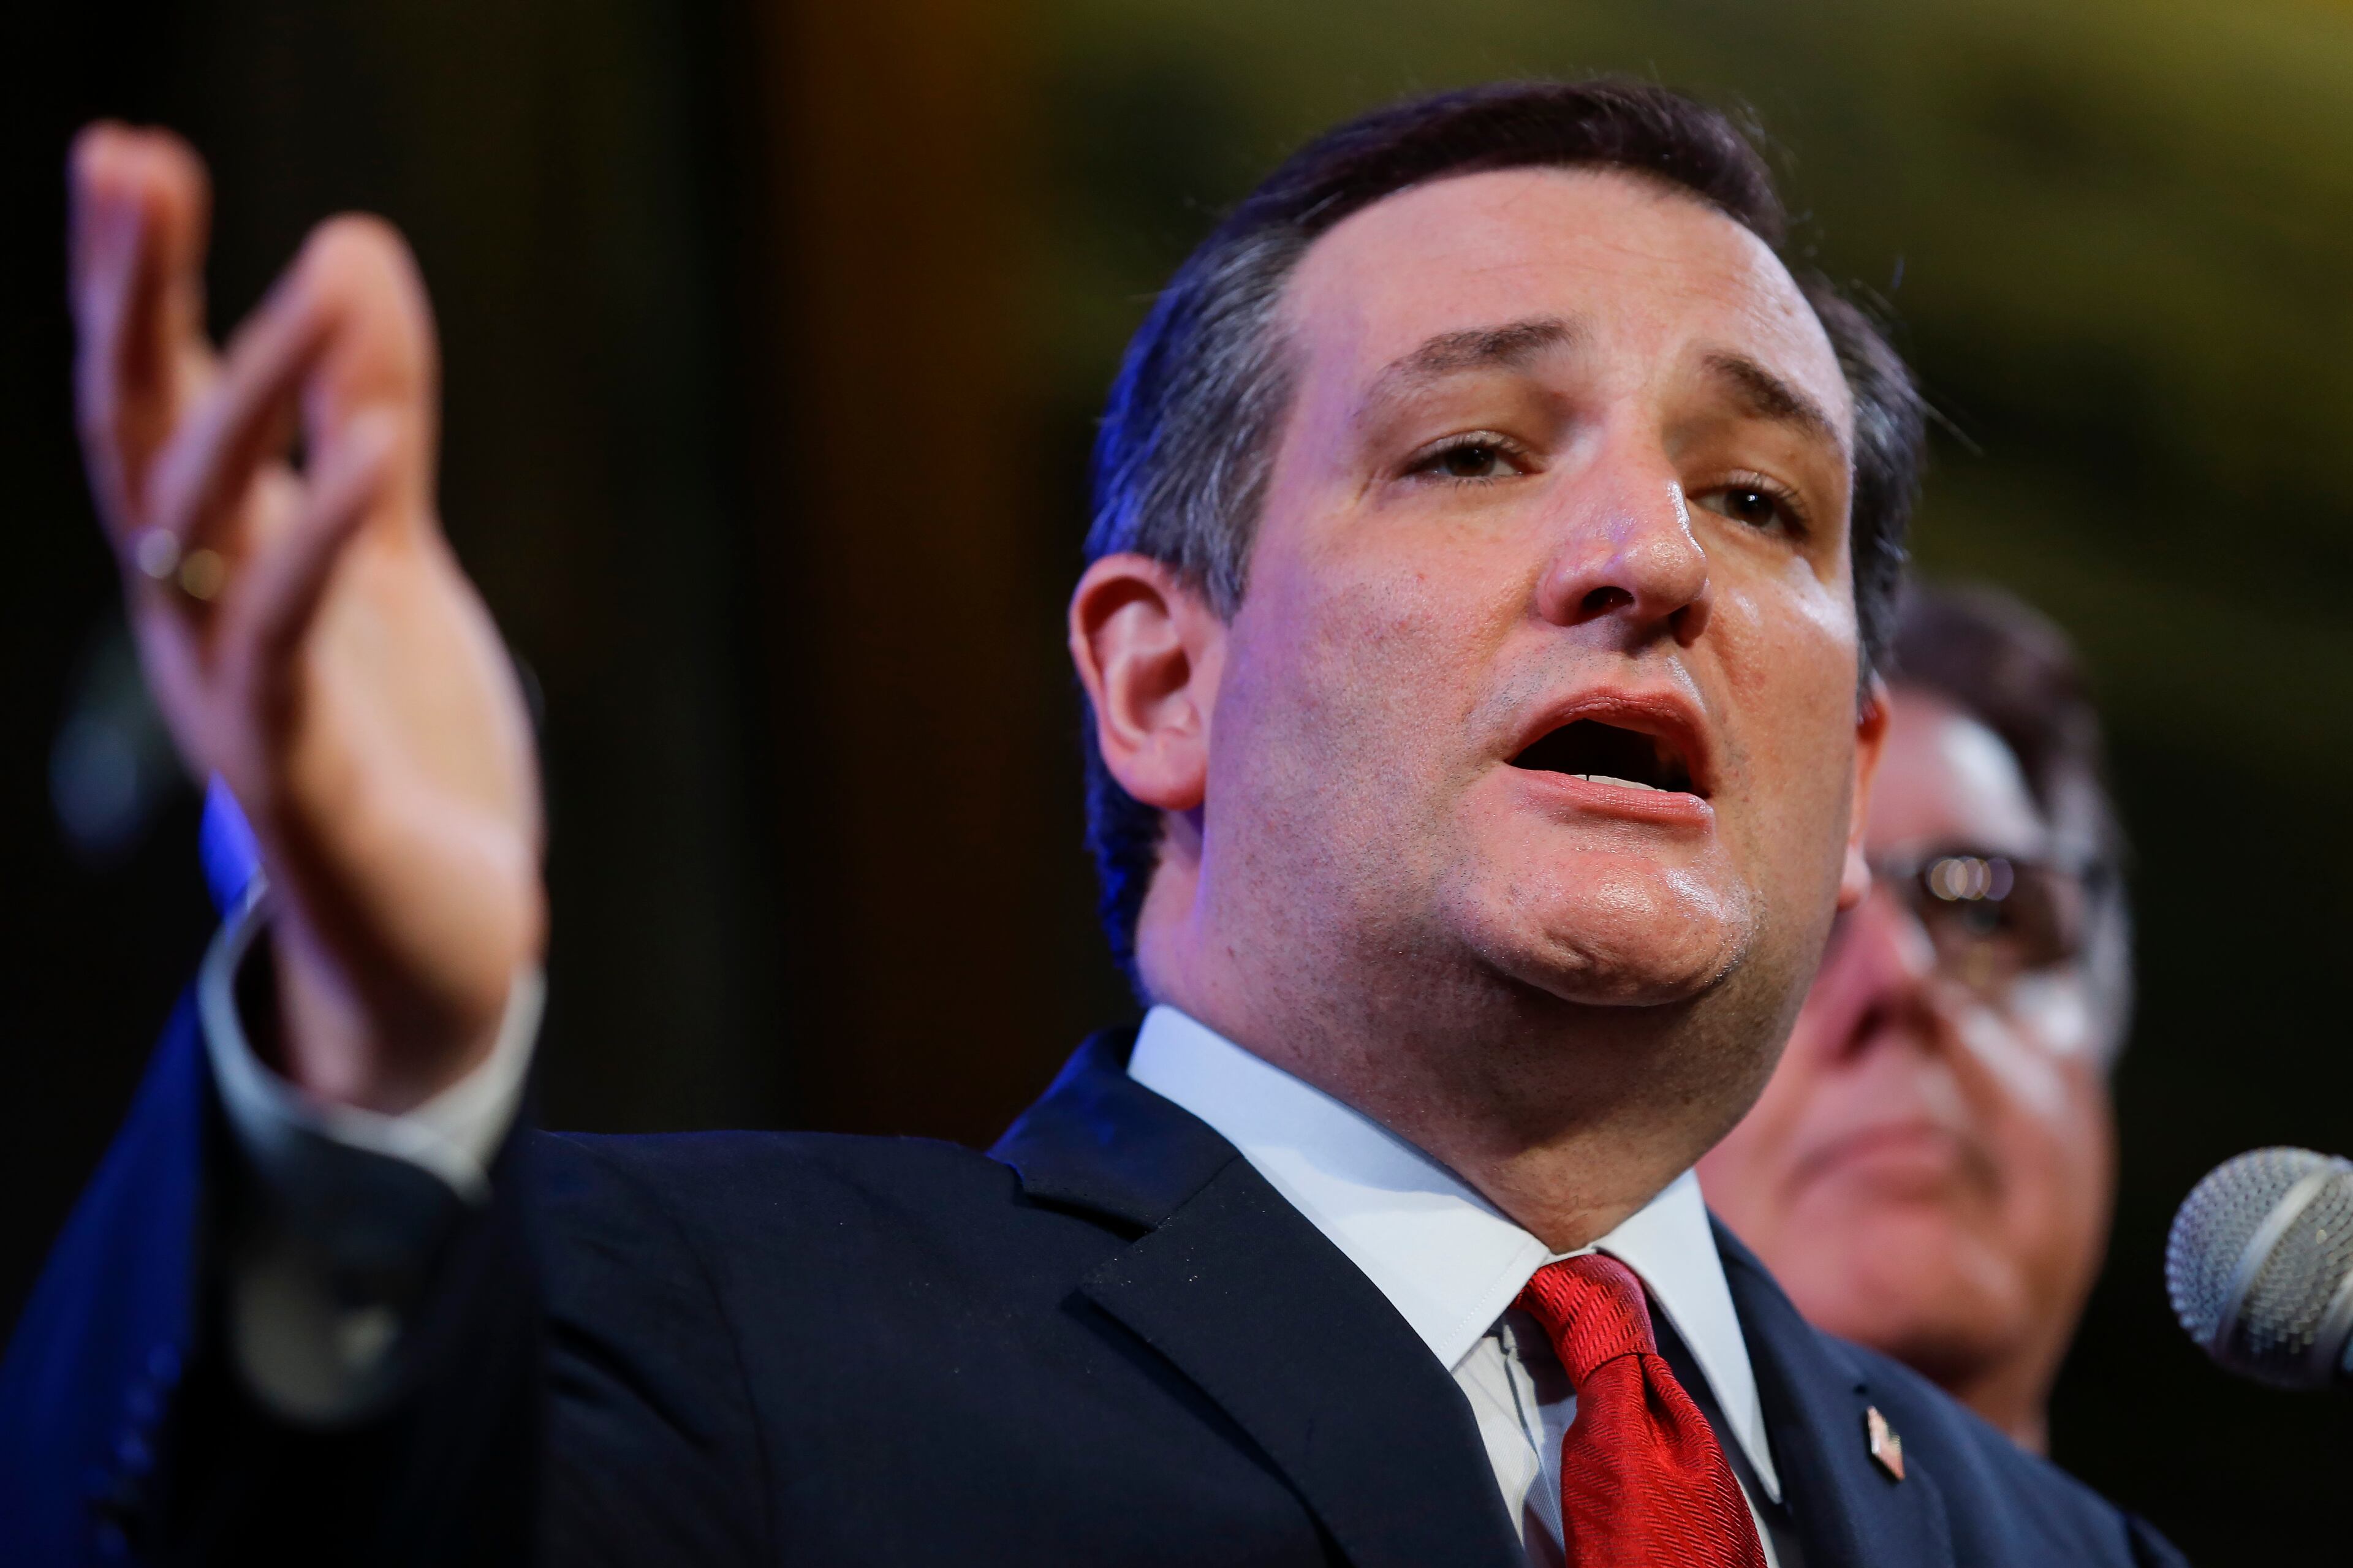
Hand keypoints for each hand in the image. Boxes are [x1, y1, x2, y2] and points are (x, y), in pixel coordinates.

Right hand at [70, 125, 544, 1112]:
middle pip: (139, 439)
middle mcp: (196, 617)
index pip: (153, 399)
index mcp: (216, 561)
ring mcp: (236, 696)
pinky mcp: (301, 773)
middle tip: (132, 159)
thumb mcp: (392, 554)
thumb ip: (370, 419)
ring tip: (319, 283)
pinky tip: (376, 450)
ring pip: (208, 526)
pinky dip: (322, 538)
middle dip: (132, 301)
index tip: (126, 150)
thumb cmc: (399, 745)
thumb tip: (354, 246)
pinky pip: (290, 639)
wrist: (435, 941)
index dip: (131, 280)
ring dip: (258, 398)